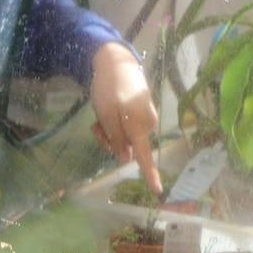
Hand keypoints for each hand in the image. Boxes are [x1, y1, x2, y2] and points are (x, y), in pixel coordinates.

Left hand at [89, 42, 160, 193]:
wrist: (116, 61)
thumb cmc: (108, 87)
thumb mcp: (106, 114)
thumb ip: (116, 138)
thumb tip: (126, 159)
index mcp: (139, 125)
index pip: (144, 154)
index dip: (149, 174)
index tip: (157, 191)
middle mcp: (148, 123)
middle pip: (129, 147)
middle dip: (111, 141)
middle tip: (95, 127)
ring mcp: (147, 116)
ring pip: (127, 137)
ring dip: (111, 132)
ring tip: (99, 117)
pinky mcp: (144, 111)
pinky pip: (130, 127)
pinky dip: (117, 124)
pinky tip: (108, 112)